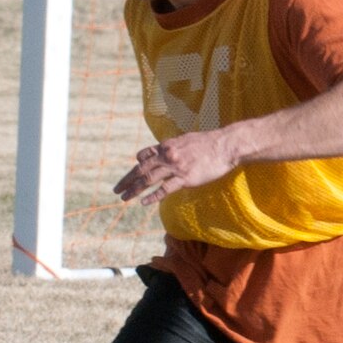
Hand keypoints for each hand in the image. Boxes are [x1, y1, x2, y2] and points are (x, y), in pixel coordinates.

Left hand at [114, 129, 240, 205]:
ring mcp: (175, 167)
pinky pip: (164, 189)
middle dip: (127, 180)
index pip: (143, 156)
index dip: (136, 165)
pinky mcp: (185, 178)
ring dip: (134, 190)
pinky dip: (152, 196)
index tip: (131, 175)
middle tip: (116, 189)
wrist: (226, 145)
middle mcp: (167, 155)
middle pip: (140, 169)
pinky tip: (143, 202)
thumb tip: (165, 149)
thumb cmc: (208, 142)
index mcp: (166, 145)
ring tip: (124, 198)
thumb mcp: (185, 139)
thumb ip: (173, 146)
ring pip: (148, 180)